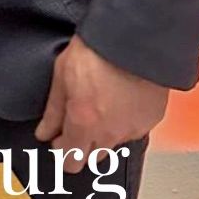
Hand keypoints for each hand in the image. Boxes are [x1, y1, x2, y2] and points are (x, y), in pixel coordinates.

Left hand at [34, 35, 168, 169]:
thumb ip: (53, 110)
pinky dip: (127, 120)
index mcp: (84, 123)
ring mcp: (134, 127)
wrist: (136, 36)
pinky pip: (135, 129)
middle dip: (84, 143)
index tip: (61, 139)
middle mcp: (110, 132)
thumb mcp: (62, 74)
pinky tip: (122, 99)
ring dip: (106, 131)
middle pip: (93, 156)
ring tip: (104, 102)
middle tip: (81, 118)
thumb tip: (45, 131)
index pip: (72, 162)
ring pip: (115, 143)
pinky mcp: (152, 119)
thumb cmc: (98, 49)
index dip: (63, 151)